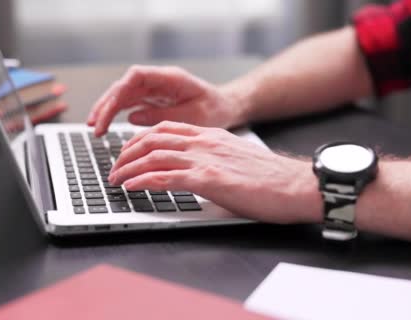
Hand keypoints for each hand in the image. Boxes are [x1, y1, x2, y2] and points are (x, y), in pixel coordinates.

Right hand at [87, 65, 244, 136]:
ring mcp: (153, 89)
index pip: (136, 76)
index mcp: (170, 78)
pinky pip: (128, 104)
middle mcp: (158, 80)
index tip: (108, 109)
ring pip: (122, 95)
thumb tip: (132, 117)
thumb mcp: (193, 116)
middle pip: (124, 86)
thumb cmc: (215, 109)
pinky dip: (115, 114)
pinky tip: (105, 126)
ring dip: (106, 110)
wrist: (225, 107)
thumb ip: (163, 116)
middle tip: (94, 124)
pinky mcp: (151, 99)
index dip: (119, 91)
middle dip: (106, 104)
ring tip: (94, 128)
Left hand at [108, 121, 321, 223]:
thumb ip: (211, 159)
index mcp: (210, 135)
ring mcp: (206, 159)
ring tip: (115, 179)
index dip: (139, 139)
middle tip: (114, 168)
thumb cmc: (271, 178)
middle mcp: (204, 142)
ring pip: (155, 157)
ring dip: (129, 168)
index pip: (165, 129)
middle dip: (127, 153)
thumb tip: (194, 173)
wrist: (296, 185)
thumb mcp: (234, 159)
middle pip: (153, 139)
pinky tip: (131, 187)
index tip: (127, 151)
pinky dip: (143, 181)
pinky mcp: (209, 180)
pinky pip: (166, 178)